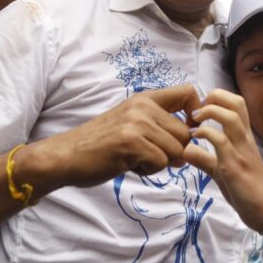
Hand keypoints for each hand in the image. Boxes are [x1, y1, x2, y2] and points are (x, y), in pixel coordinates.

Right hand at [34, 84, 202, 188]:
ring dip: (159, 162)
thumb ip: (159, 125)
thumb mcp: (131, 123)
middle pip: (186, 133)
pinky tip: (129, 164)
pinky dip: (148, 170)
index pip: (188, 92)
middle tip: (146, 155)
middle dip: (173, 152)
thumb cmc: (101, 144)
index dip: (195, 113)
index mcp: (145, 98)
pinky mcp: (131, 142)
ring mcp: (137, 123)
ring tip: (135, 158)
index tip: (185, 130)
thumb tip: (191, 142)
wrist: (67, 155)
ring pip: (176, 150)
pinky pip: (161, 162)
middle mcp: (143, 106)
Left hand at [183, 89, 262, 239]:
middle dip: (214, 97)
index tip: (201, 107)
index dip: (218, 98)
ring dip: (209, 113)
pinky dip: (204, 135)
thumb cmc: (248, 192)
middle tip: (197, 109)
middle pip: (236, 103)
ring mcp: (241, 152)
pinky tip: (194, 140)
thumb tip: (187, 150)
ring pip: (230, 118)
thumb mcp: (223, 172)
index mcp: (245, 139)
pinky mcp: (235, 167)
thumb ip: (206, 160)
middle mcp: (245, 140)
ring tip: (194, 121)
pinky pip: (220, 143)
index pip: (238, 105)